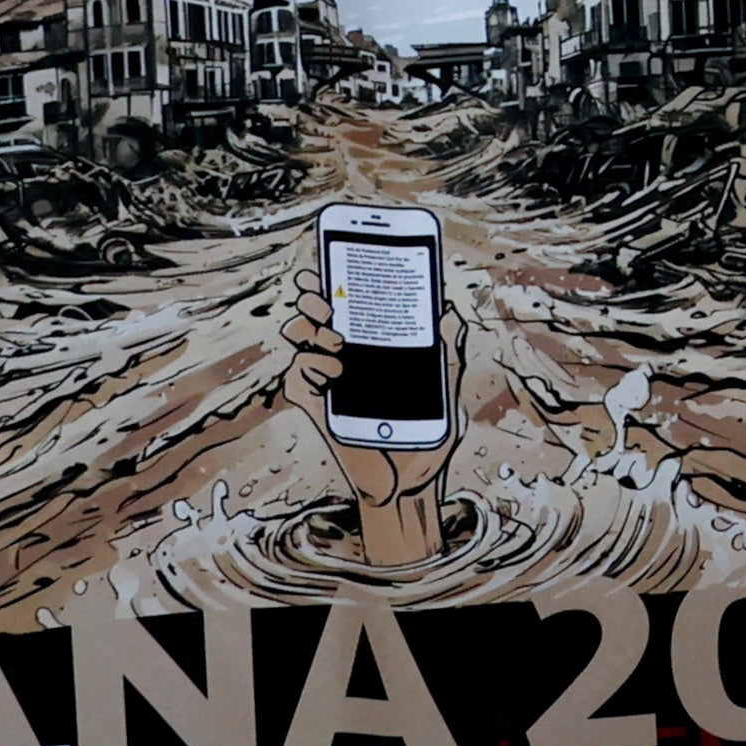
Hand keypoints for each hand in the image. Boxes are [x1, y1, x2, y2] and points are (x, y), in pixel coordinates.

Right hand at [281, 297, 466, 572]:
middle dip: (313, 301)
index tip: (326, 263)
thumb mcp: (445, 388)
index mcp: (370, 347)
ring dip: (311, 334)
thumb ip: (447, 351)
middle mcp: (343, 359)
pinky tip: (333, 374)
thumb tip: (448, 311)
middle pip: (313, 316)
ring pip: (299, 343)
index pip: (345, 306)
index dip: (330, 281)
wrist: (411, 482)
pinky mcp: (318, 410)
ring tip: (338, 345)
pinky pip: (297, 381)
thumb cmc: (427, 433)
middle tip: (329, 305)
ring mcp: (327, 383)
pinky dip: (308, 370)